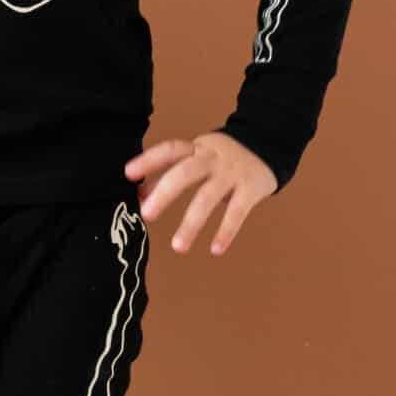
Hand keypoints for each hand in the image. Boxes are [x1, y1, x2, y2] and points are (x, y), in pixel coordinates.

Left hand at [124, 130, 277, 257]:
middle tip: (147, 215)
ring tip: (178, 247)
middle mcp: (211, 159)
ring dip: (192, 223)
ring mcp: (231, 174)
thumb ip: (168, 174)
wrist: (268, 145)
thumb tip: (138, 196)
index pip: (169, 150)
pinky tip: (215, 249)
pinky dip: (226, 231)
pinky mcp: (251, 189)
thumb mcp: (196, 159)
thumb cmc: (220, 159)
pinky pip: (238, 212)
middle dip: (165, 193)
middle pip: (185, 173)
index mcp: (195, 149)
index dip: (148, 160)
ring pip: (209, 196)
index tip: (128, 174)